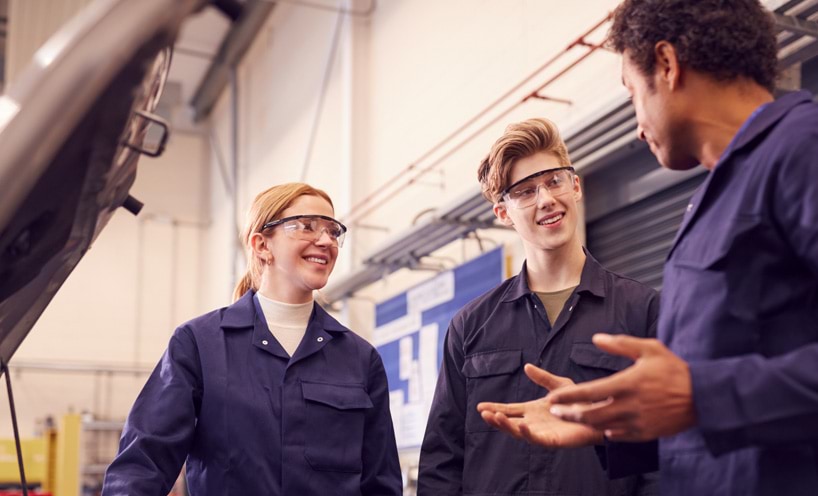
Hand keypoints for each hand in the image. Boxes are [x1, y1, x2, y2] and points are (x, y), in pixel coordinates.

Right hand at [477, 364, 603, 447]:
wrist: (601, 413)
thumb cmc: (582, 401)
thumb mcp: (559, 385)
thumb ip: (543, 378)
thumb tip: (527, 366)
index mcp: (533, 410)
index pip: (510, 410)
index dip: (495, 408)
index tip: (480, 406)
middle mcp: (535, 422)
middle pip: (510, 422)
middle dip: (495, 418)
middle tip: (483, 412)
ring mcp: (543, 432)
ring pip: (519, 432)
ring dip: (506, 426)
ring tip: (494, 417)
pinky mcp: (553, 440)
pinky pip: (537, 439)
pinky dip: (527, 433)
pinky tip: (520, 425)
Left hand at [547, 334, 695, 441]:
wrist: (704, 397)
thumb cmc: (675, 370)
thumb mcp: (649, 349)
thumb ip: (620, 344)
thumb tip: (596, 338)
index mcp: (626, 384)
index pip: (589, 392)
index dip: (568, 397)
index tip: (552, 399)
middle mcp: (628, 406)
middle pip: (590, 415)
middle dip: (569, 414)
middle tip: (555, 412)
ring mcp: (637, 422)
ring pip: (602, 427)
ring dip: (585, 423)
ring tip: (572, 418)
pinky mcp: (645, 433)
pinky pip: (620, 436)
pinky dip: (608, 432)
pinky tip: (601, 428)